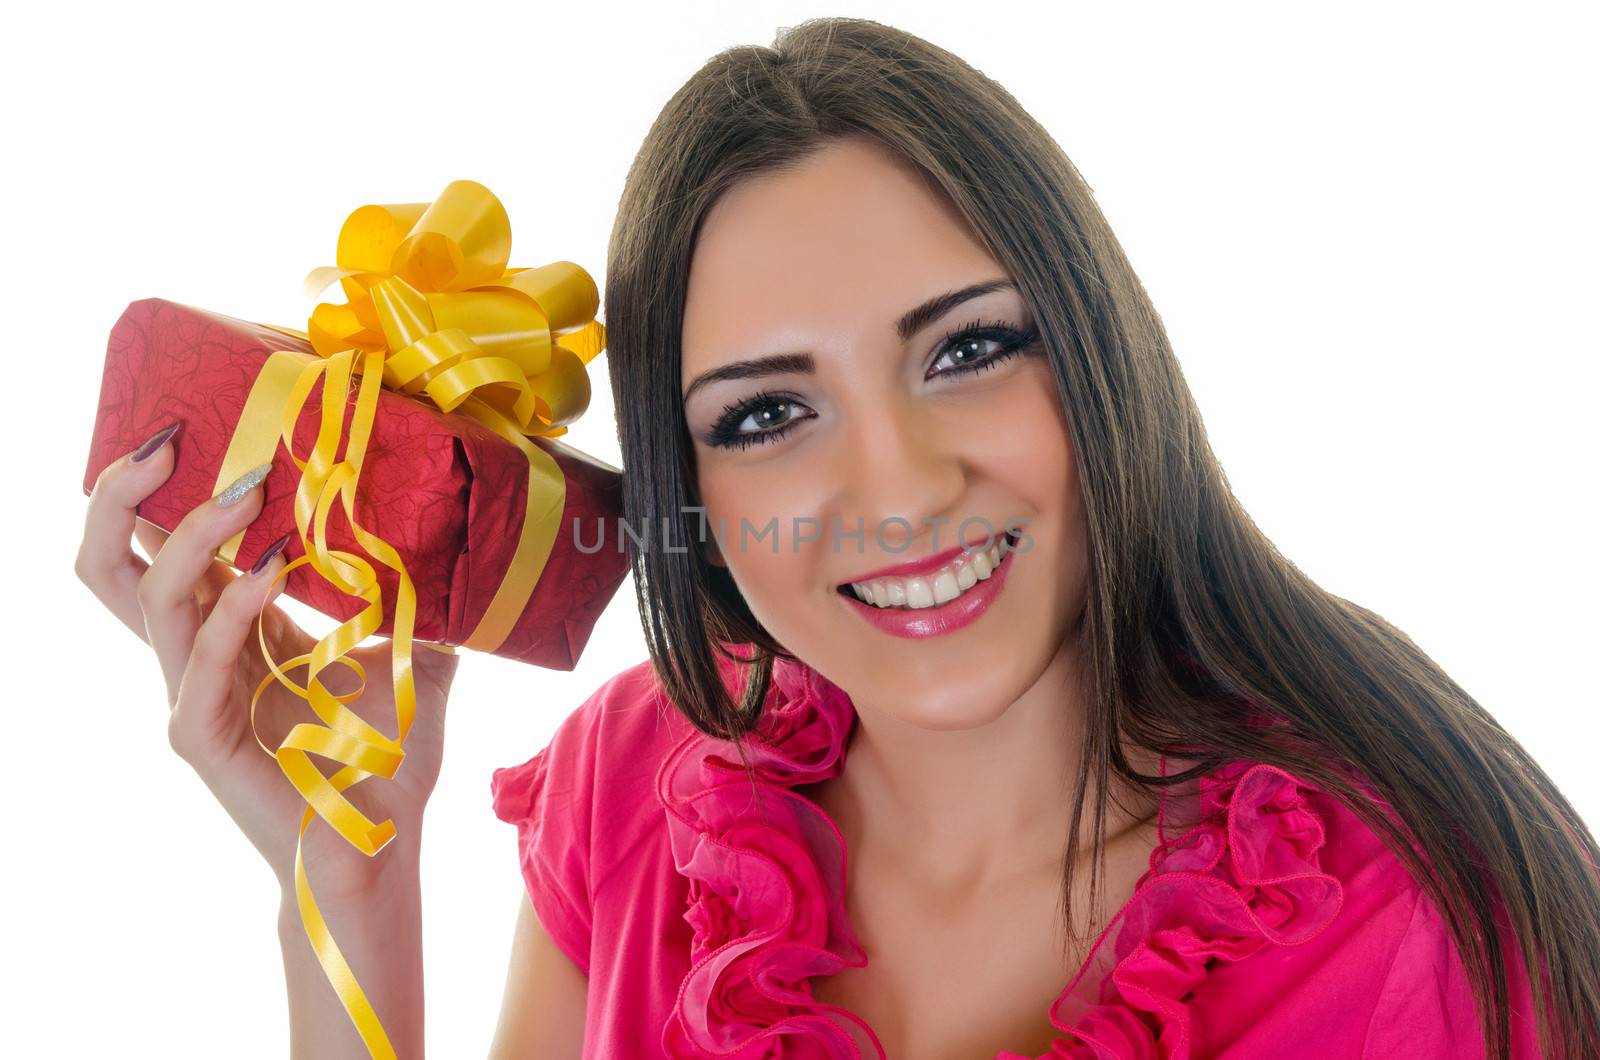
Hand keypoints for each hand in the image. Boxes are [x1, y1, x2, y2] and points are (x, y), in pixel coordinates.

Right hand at [75, 422, 460, 896]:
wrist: (380, 842)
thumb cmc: (384, 756)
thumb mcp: (412, 656)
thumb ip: (416, 600)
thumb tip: (459, 538)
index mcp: (230, 626)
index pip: (166, 544)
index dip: (166, 485)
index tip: (202, 420)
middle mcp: (196, 652)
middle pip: (113, 563)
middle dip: (124, 494)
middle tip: (174, 438)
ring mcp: (190, 693)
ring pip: (149, 595)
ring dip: (195, 534)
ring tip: (248, 490)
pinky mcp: (201, 734)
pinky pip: (201, 655)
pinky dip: (235, 603)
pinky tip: (275, 565)